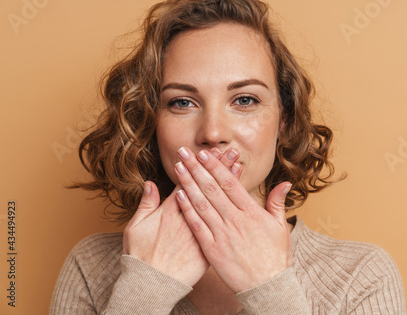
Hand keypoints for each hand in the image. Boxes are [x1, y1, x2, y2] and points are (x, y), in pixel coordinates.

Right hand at [122, 148, 241, 286]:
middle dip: (219, 168)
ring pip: (218, 204)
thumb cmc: (141, 255)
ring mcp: (199, 233)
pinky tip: (241, 202)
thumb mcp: (136, 227)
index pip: (188, 182)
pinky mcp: (208, 248)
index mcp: (170, 211)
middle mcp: (188, 218)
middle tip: (232, 152)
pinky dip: (231, 213)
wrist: (151, 284)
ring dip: (229, 185)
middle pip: (207, 189)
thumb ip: (146, 204)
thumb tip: (149, 184)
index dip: (200, 166)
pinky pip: (222, 228)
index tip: (210, 152)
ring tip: (239, 167)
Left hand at [174, 147, 292, 292]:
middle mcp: (235, 220)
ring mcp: (222, 234)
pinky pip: (197, 225)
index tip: (204, 153)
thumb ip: (278, 202)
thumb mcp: (281, 227)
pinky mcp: (212, 249)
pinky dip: (187, 209)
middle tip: (184, 152)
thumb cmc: (275, 257)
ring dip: (188, 183)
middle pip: (212, 188)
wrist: (267, 286)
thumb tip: (285, 183)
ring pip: (202, 203)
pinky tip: (179, 195)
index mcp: (251, 212)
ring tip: (178, 167)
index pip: (230, 183)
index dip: (215, 166)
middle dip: (196, 168)